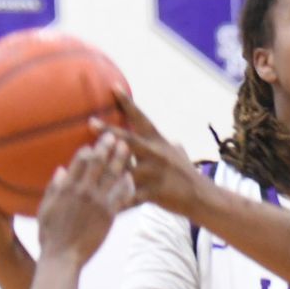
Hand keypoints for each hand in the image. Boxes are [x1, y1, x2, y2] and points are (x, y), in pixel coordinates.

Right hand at [36, 134, 133, 264]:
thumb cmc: (51, 235)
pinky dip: (127, 184)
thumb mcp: (46, 209)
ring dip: (121, 159)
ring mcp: (97, 201)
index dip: (89, 149)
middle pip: (98, 162)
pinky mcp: (109, 214)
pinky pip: (121, 195)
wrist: (63, 257)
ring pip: (112, 174)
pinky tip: (132, 176)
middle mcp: (82, 190)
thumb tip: (61, 170)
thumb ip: (54, 188)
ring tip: (127, 147)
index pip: (79, 160)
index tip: (94, 144)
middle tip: (115, 135)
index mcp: (65, 187)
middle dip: (107, 146)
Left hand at [95, 93, 207, 218]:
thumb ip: (169, 145)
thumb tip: (171, 139)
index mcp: (158, 142)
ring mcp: (155, 174)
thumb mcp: (180, 153)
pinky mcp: (154, 193)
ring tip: (88, 163)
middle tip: (91, 122)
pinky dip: (115, 199)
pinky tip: (100, 201)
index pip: (141, 118)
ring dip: (107, 166)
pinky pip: (130, 196)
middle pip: (129, 140)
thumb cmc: (187, 174)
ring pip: (126, 168)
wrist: (202, 197)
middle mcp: (156, 154)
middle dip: (110, 132)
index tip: (113, 88)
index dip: (127, 103)